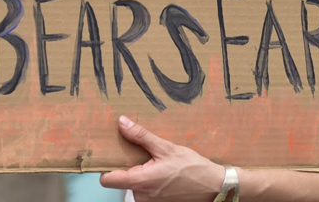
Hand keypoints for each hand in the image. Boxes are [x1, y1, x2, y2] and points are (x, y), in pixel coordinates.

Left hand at [100, 116, 225, 201]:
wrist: (213, 187)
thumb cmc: (192, 168)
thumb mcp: (166, 147)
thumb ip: (141, 136)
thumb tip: (122, 123)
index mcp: (142, 181)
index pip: (108, 180)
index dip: (105, 167)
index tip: (109, 155)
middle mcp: (142, 196)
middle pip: (121, 180)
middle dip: (128, 166)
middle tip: (141, 153)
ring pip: (133, 185)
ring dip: (140, 173)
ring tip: (156, 162)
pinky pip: (144, 191)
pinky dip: (148, 180)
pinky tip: (162, 172)